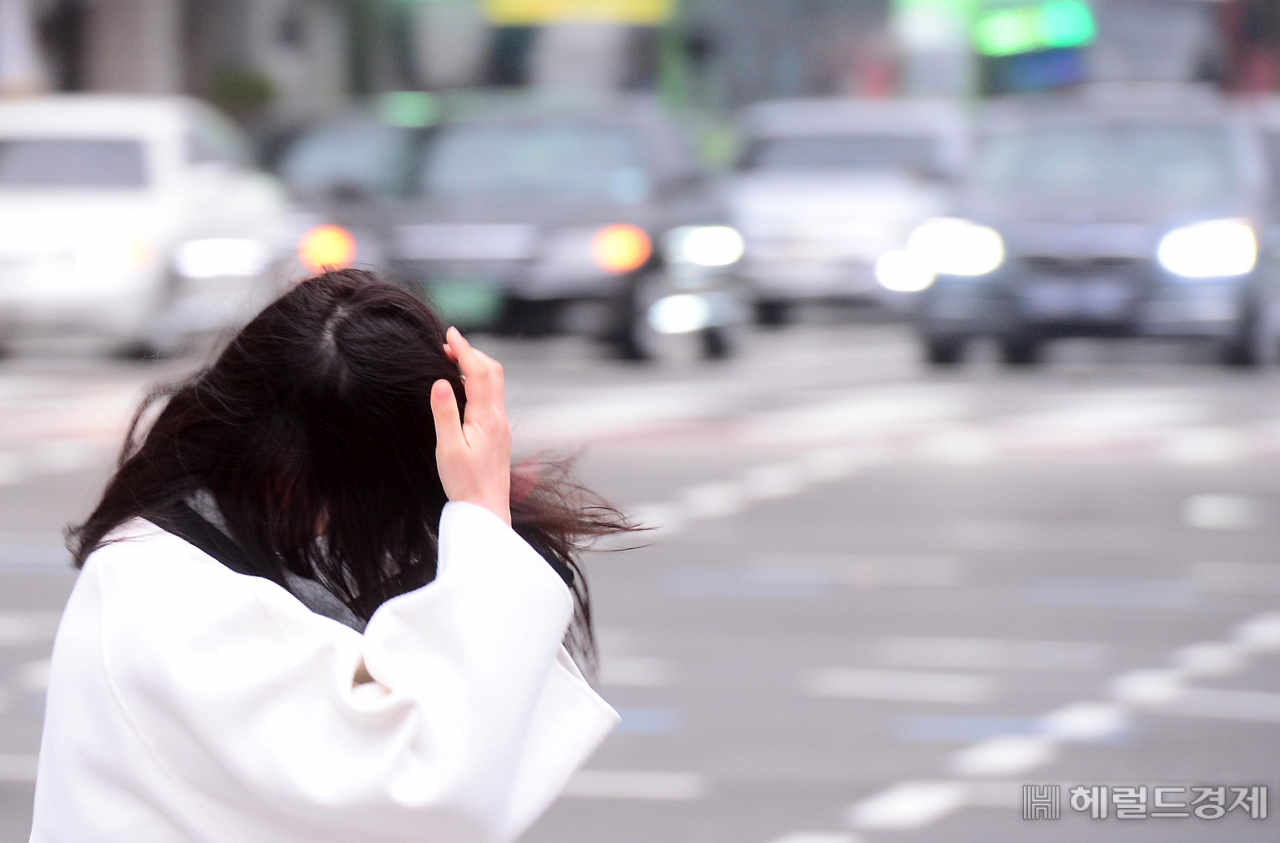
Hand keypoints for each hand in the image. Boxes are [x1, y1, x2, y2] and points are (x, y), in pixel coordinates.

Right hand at [430, 327, 511, 525]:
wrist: (487, 510)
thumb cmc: (464, 483)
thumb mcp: (448, 449)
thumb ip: (444, 414)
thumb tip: (441, 383)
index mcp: (486, 419)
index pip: (477, 373)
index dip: (465, 349)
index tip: (451, 333)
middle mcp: (498, 418)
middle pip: (493, 372)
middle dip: (473, 353)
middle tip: (449, 345)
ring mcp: (502, 426)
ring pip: (495, 385)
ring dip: (477, 368)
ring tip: (453, 361)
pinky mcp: (500, 434)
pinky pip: (492, 399)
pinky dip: (479, 384)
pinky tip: (464, 390)